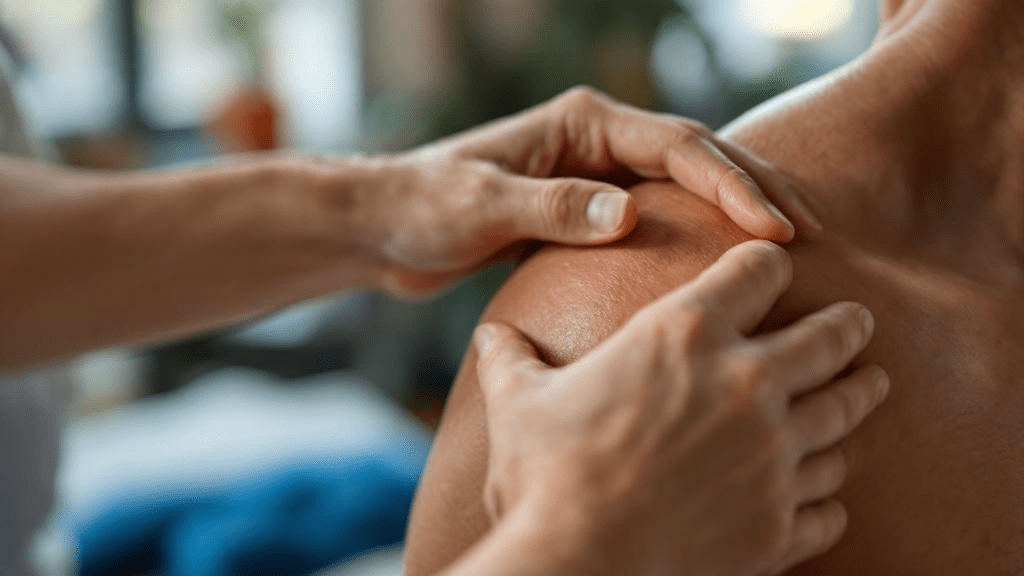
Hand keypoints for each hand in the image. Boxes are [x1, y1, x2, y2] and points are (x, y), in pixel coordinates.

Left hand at [358, 87, 800, 296]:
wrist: (386, 229)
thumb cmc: (423, 208)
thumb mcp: (482, 207)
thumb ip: (551, 208)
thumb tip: (629, 214)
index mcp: (582, 124)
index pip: (676, 146)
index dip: (731, 184)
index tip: (774, 228)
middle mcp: (597, 142)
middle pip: (697, 157)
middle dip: (756, 189)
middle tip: (814, 230)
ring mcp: (596, 174)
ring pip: (686, 188)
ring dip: (737, 211)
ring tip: (792, 244)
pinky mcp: (586, 210)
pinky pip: (661, 218)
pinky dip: (699, 235)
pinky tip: (726, 265)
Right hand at [472, 241, 888, 575]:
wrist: (579, 568)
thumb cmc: (545, 476)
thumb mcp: (518, 405)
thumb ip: (510, 361)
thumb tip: (489, 335)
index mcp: (685, 337)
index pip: (759, 270)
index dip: (767, 262)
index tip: (772, 269)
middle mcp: (747, 385)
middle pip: (830, 338)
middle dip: (850, 326)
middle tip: (860, 323)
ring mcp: (774, 457)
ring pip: (845, 415)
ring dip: (857, 399)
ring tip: (868, 390)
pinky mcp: (782, 523)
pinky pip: (831, 502)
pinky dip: (830, 493)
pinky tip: (823, 492)